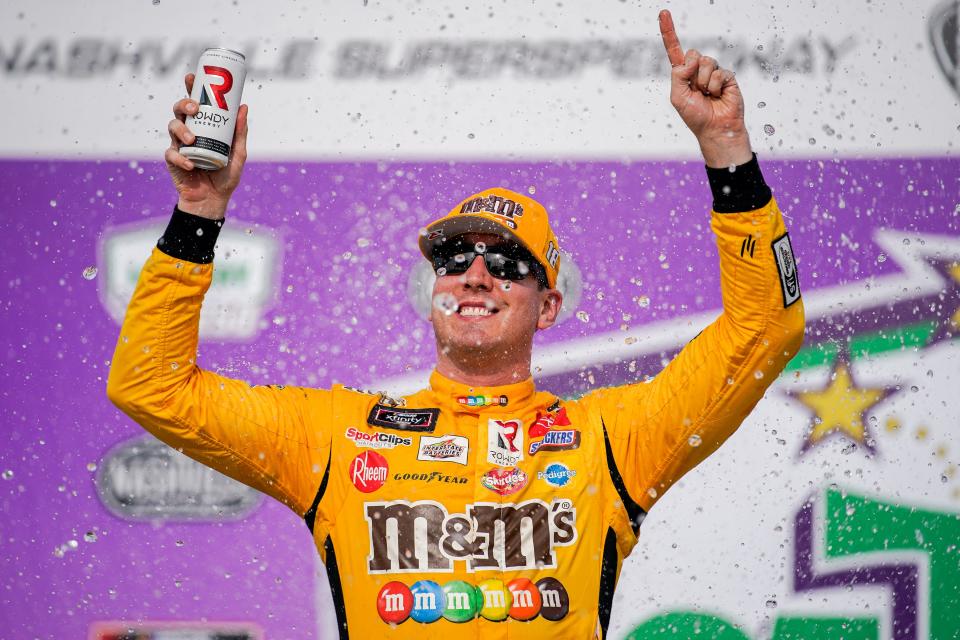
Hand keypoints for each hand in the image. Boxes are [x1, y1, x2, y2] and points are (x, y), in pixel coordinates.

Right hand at [165, 73, 248, 218]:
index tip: (191, 77)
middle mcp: (188, 132)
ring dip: (181, 130)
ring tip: (192, 139)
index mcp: (202, 127)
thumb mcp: (238, 153)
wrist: (213, 200)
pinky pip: (172, 154)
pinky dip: (181, 158)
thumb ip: (240, 133)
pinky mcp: (173, 161)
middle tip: (194, 109)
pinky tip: (191, 164)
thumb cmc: (225, 176)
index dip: (190, 88)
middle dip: (184, 105)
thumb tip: (243, 107)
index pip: (194, 103)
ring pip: (172, 127)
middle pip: (179, 110)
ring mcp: (179, 146)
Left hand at [659, 10, 751, 167]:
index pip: (674, 50)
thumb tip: (691, 60)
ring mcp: (713, 72)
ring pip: (705, 62)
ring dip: (703, 82)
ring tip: (707, 95)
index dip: (669, 32)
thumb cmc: (695, 116)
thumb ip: (678, 75)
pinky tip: (718, 95)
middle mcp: (697, 70)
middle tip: (697, 90)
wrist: (716, 129)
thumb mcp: (678, 97)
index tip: (663, 13)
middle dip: (692, 72)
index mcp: (682, 74)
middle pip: (692, 54)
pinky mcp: (727, 77)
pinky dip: (716, 86)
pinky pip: (719, 73)